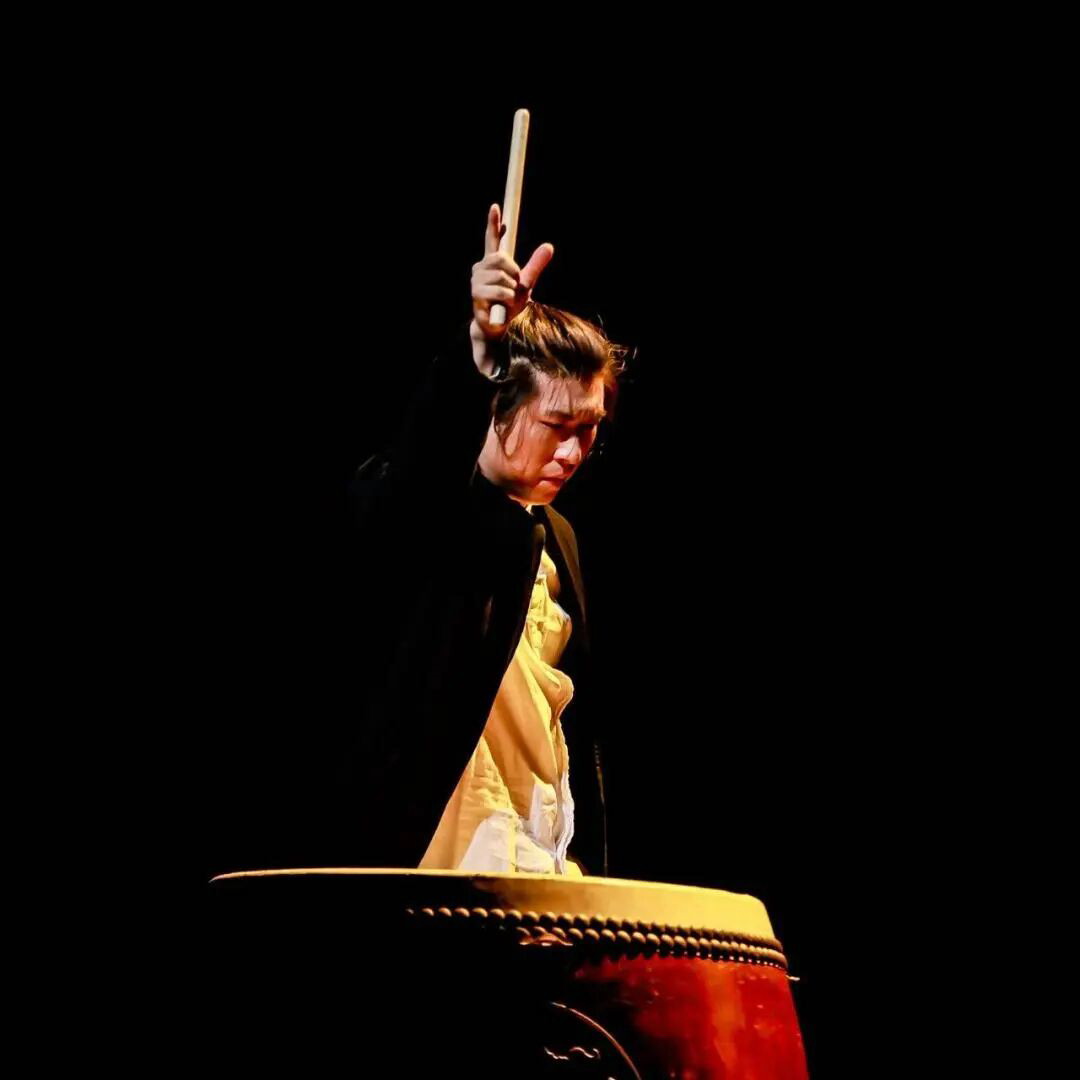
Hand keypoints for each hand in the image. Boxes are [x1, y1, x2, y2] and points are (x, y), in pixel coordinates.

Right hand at [470, 203, 552, 340]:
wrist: (498, 325)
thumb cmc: (509, 303)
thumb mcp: (526, 283)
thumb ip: (535, 265)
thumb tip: (549, 246)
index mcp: (492, 262)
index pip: (492, 239)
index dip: (493, 223)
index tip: (495, 206)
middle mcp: (481, 268)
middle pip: (500, 257)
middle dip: (512, 272)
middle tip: (513, 286)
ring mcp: (476, 280)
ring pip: (501, 275)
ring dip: (510, 289)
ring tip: (506, 298)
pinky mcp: (476, 294)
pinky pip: (500, 290)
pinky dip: (507, 299)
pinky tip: (503, 305)